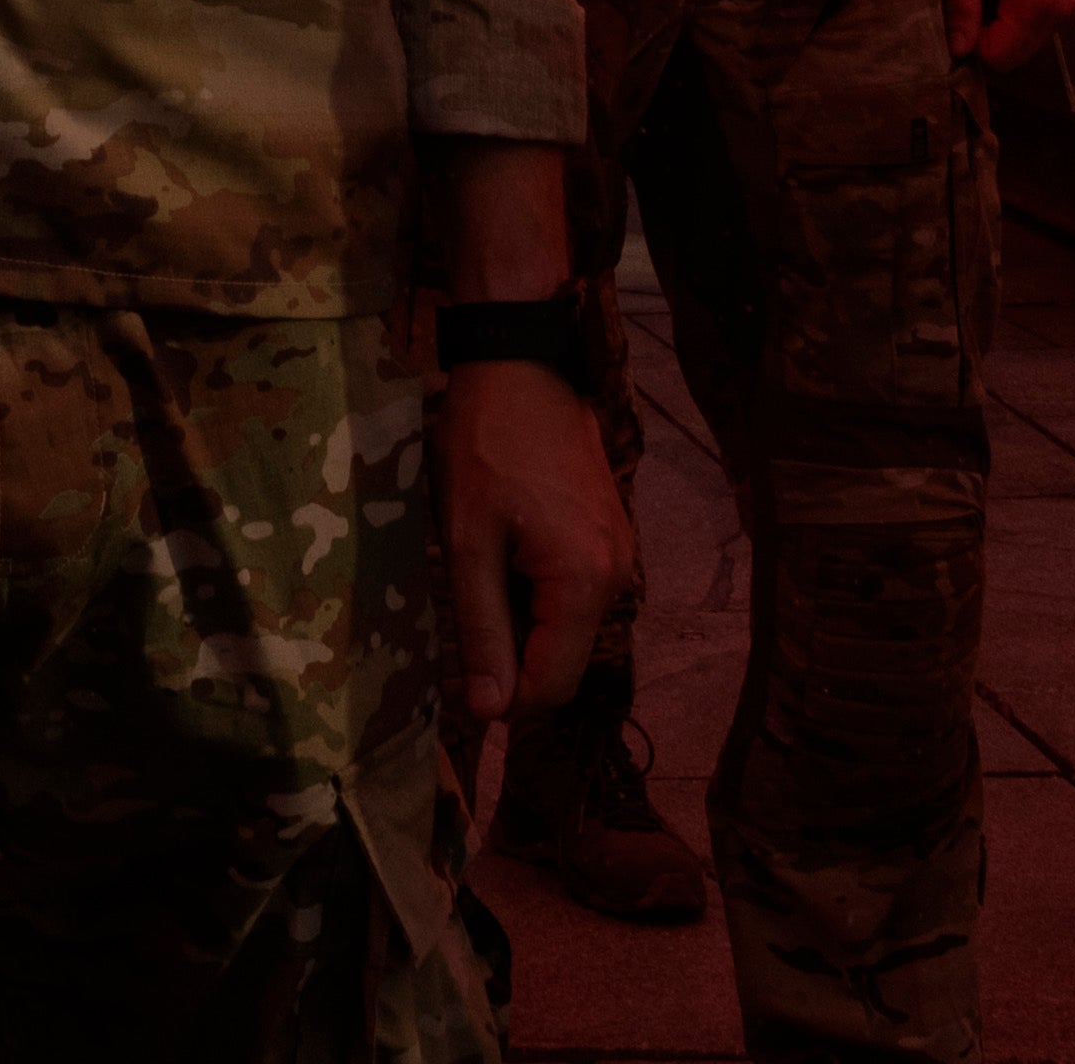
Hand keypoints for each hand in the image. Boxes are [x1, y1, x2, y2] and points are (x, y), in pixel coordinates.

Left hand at [438, 344, 631, 738]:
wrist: (520, 363)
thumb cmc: (485, 445)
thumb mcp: (468, 542)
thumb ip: (483, 629)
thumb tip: (490, 710)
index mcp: (586, 583)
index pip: (553, 686)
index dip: (503, 698)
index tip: (455, 678)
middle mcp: (618, 577)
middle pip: (565, 661)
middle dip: (512, 659)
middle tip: (460, 615)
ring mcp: (619, 554)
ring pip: (567, 628)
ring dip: (521, 623)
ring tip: (478, 572)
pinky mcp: (609, 535)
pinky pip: (573, 594)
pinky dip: (535, 594)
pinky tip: (501, 553)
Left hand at [950, 0, 1074, 71]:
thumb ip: (963, 7)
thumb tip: (959, 51)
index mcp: (1036, 3)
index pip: (1000, 57)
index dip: (974, 41)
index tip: (966, 9)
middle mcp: (1060, 12)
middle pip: (1016, 56)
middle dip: (990, 36)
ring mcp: (1068, 6)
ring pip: (1027, 44)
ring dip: (1004, 28)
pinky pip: (1038, 28)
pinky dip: (1019, 18)